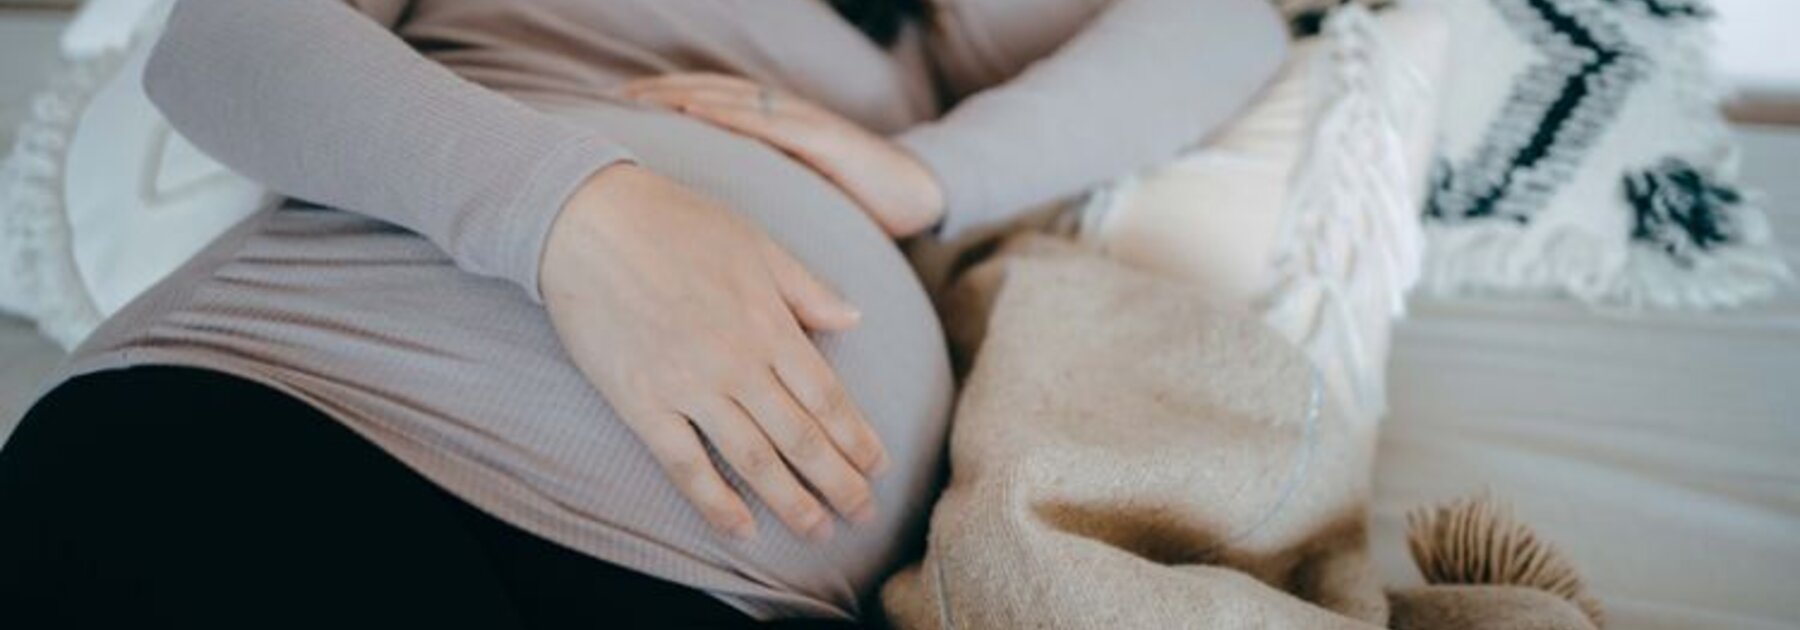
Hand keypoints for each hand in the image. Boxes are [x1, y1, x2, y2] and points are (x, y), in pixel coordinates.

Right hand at [540, 163, 889, 541]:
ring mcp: (688, 386)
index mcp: (769, 324)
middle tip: (864, 514)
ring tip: (818, 531)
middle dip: (838, 481)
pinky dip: (717, 501)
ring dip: (791, 501)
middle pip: (800, 437)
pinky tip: (743, 529)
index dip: (857, 438)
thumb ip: (806, 288)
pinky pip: (685, 464)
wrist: (587, 220)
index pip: (827, 397)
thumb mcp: (755, 241)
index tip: (879, 467)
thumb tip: (854, 319)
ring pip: (753, 459)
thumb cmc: (674, 222)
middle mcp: (737, 363)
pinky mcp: (641, 403)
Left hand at [622, 73, 945, 237]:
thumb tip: (704, 229)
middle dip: (661, 93)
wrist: (918, 197)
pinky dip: (727, 113)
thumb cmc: (857, 204)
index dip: (666, 102)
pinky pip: (766, 121)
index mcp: (773, 132)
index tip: (621, 109)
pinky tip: (695, 111)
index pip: (709, 105)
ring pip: (730, 99)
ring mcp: (802, 123)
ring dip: (684, 95)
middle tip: (615, 98)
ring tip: (643, 98)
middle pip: (709, 94)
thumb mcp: (794, 201)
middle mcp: (782, 118)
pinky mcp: (822, 138)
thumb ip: (755, 201)